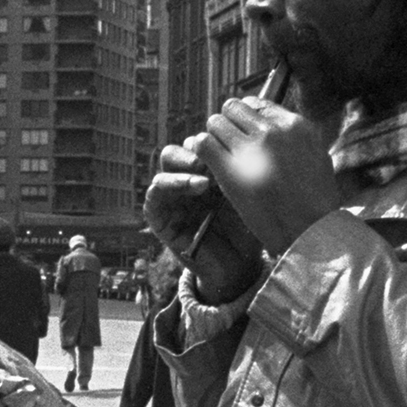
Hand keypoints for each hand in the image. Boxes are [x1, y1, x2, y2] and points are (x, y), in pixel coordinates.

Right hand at [146, 137, 266, 304]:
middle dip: (200, 143)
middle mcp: (190, 177)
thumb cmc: (250, 232)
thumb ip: (242, 170)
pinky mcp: (160, 216)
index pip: (206, 139)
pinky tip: (197, 187)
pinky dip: (172, 183)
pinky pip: (155, 192)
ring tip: (206, 170)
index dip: (217, 137)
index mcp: (211, 170)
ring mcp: (174, 194)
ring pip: (168, 158)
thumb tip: (246, 138)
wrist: (239, 269)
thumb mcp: (250, 196)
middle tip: (217, 151)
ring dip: (185, 159)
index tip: (237, 143)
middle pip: (186, 144)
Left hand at [193, 98, 339, 256]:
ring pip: (215, 123)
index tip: (243, 131)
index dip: (246, 117)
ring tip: (219, 155)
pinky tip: (208, 162)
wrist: (310, 230)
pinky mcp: (231, 170)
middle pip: (233, 108)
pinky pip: (204, 144)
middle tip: (228, 143)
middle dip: (228, 123)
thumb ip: (296, 139)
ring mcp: (250, 150)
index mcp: (295, 126)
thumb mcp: (317, 157)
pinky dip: (202, 150)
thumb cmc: (317, 201)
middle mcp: (272, 132)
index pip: (257, 104)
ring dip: (214, 137)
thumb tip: (279, 130)